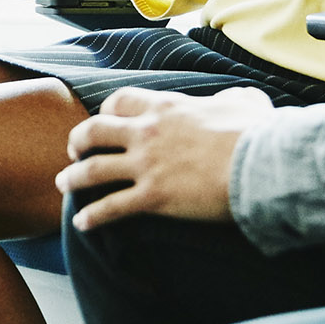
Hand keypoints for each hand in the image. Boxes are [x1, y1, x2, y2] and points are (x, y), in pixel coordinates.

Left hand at [59, 85, 273, 227]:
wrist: (261, 165)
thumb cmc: (258, 134)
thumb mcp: (245, 103)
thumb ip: (234, 99)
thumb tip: (239, 100)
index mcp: (167, 107)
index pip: (121, 101)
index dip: (106, 111)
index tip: (104, 120)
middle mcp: (148, 132)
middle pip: (95, 131)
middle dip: (78, 140)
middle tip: (73, 150)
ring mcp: (147, 165)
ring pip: (93, 169)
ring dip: (73, 177)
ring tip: (63, 184)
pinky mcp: (153, 197)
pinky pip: (111, 207)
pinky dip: (92, 216)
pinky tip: (82, 224)